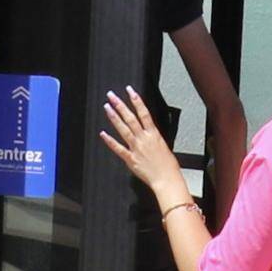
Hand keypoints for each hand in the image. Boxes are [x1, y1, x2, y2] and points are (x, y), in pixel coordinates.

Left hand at [95, 85, 190, 210]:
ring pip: (123, 129)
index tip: (130, 91)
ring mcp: (136, 148)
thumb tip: (149, 134)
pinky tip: (103, 134)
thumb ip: (153, 138)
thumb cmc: (168, 166)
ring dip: (114, 118)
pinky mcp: (130, 159)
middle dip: (120, 105)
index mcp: (154, 134)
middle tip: (112, 96)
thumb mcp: (164, 146)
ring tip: (107, 108)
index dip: (136, 100)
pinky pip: (118, 148)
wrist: (167, 179)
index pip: (144, 113)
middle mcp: (144, 139)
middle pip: (130, 118)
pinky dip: (110, 141)